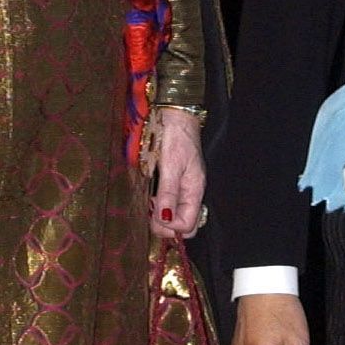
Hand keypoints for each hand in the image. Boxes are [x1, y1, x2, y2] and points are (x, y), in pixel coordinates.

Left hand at [149, 108, 205, 237]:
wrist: (176, 116)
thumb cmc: (176, 137)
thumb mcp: (171, 165)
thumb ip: (169, 193)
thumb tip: (165, 219)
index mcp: (195, 191)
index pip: (188, 226)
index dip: (171, 228)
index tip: (154, 216)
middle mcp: (191, 193)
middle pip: (184, 225)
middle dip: (166, 226)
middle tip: (149, 213)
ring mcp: (183, 189)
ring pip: (176, 216)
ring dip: (161, 217)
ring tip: (149, 204)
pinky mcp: (175, 182)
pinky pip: (170, 204)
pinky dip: (160, 206)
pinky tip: (151, 198)